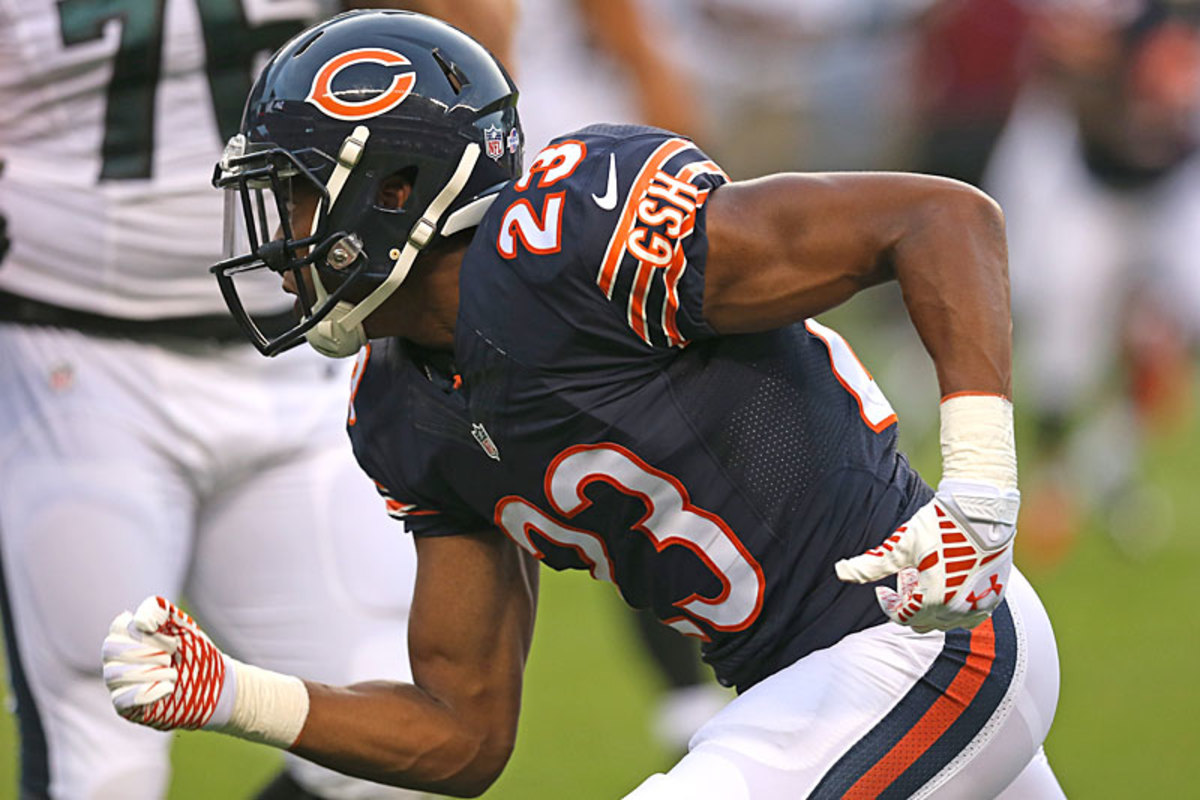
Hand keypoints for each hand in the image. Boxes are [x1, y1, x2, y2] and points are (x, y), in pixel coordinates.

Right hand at [102, 596, 230, 730]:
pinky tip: (168, 688)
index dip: (144, 631)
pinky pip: (121, 700)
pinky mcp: (126, 707)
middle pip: (110, 649)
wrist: (215, 683)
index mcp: (129, 636)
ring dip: (149, 672)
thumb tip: (139, 620)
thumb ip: (162, 612)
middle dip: (145, 652)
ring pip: (114, 675)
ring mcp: (119, 684)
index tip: (170, 638)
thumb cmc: (194, 652)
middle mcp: (117, 659)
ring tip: (173, 673)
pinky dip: (147, 692)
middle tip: (170, 656)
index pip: (118, 627)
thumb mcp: (183, 626)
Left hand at [834, 480, 1018, 631]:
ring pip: (946, 622)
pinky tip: (948, 580)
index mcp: (931, 600)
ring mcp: (979, 606)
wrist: (982, 510)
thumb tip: (839, 571)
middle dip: (909, 603)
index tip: (883, 589)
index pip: (902, 617)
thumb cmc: (938, 525)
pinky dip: (954, 606)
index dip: (888, 604)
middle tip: (906, 578)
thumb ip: (870, 565)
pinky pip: (969, 616)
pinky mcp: (994, 598)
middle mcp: (957, 610)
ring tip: (926, 577)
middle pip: (922, 622)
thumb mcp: (901, 545)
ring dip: (931, 606)